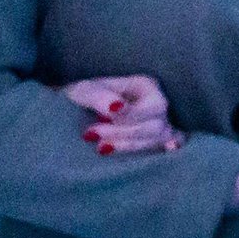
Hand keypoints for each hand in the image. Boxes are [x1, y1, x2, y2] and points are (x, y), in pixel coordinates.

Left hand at [62, 75, 183, 155]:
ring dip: (131, 146)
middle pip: (156, 126)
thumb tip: (116, 107)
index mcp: (146, 87)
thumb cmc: (79, 97)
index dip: (131, 116)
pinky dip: (166, 150)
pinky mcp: (153, 143)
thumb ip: (100, 97)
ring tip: (101, 148)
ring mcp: (158, 125)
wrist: (70, 113)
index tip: (101, 119)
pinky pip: (166, 147)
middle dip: (125, 133)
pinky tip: (167, 151)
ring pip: (159, 140)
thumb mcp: (84, 91)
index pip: (153, 106)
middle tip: (91, 135)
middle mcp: (156, 106)